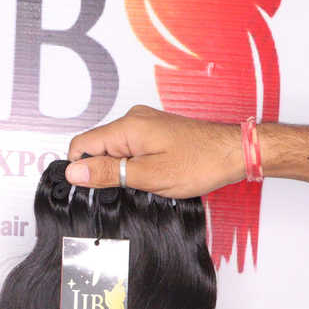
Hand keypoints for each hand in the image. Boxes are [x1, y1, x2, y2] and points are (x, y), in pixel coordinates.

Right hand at [65, 105, 245, 196]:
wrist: (233, 152)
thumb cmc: (199, 163)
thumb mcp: (147, 176)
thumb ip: (107, 173)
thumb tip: (74, 172)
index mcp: (127, 127)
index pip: (81, 145)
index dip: (81, 170)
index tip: (96, 188)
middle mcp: (133, 119)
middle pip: (96, 147)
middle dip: (104, 172)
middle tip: (129, 187)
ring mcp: (144, 124)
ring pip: (113, 150)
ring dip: (121, 170)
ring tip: (146, 180)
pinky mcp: (154, 132)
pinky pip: (129, 149)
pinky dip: (134, 165)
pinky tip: (152, 174)